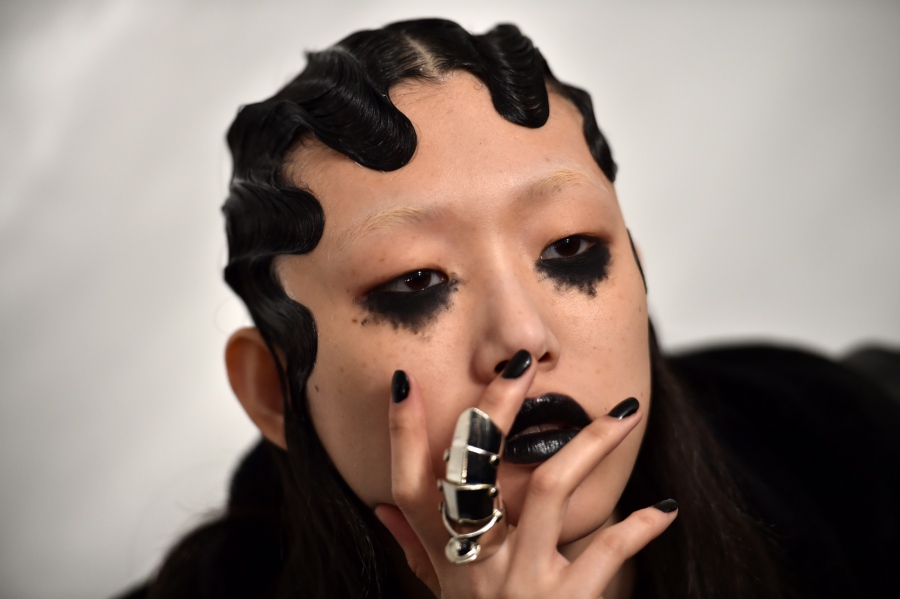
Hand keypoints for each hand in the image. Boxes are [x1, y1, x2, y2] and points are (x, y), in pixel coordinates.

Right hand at [376, 358, 676, 597]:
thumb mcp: (439, 590)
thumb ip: (413, 546)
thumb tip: (382, 506)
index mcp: (440, 555)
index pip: (407, 485)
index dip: (400, 433)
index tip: (402, 380)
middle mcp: (473, 562)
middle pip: (474, 469)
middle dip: (494, 409)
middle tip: (522, 363)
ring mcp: (520, 579)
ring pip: (548, 488)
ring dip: (590, 444)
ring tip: (625, 413)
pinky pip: (607, 551)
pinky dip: (638, 527)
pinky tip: (664, 508)